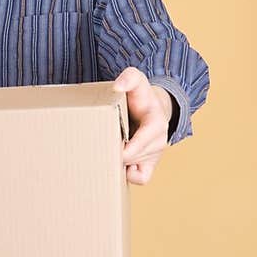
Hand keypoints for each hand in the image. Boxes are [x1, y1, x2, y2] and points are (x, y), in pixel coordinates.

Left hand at [114, 67, 172, 185]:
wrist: (153, 109)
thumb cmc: (141, 97)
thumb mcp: (137, 80)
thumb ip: (129, 77)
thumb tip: (117, 86)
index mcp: (156, 123)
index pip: (140, 142)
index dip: (123, 149)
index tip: (105, 144)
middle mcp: (159, 141)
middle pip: (133, 157)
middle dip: (114, 155)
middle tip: (97, 149)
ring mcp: (155, 155)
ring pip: (135, 169)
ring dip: (118, 164)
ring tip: (106, 154)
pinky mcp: (151, 165)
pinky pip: (142, 179)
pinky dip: (130, 176)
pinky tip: (120, 166)